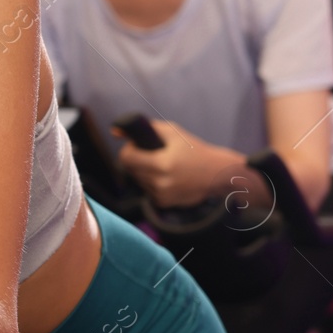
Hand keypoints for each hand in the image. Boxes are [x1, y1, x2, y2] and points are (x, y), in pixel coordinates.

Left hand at [115, 119, 238, 208]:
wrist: (217, 175)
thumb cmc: (195, 150)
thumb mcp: (172, 133)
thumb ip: (144, 129)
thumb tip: (115, 132)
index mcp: (161, 164)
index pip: (125, 158)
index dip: (129, 150)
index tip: (138, 146)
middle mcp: (160, 182)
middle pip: (130, 169)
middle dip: (136, 160)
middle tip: (151, 155)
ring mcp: (162, 195)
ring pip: (138, 180)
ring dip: (143, 172)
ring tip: (162, 166)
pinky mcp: (164, 203)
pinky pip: (147, 190)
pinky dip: (152, 183)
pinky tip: (167, 177)